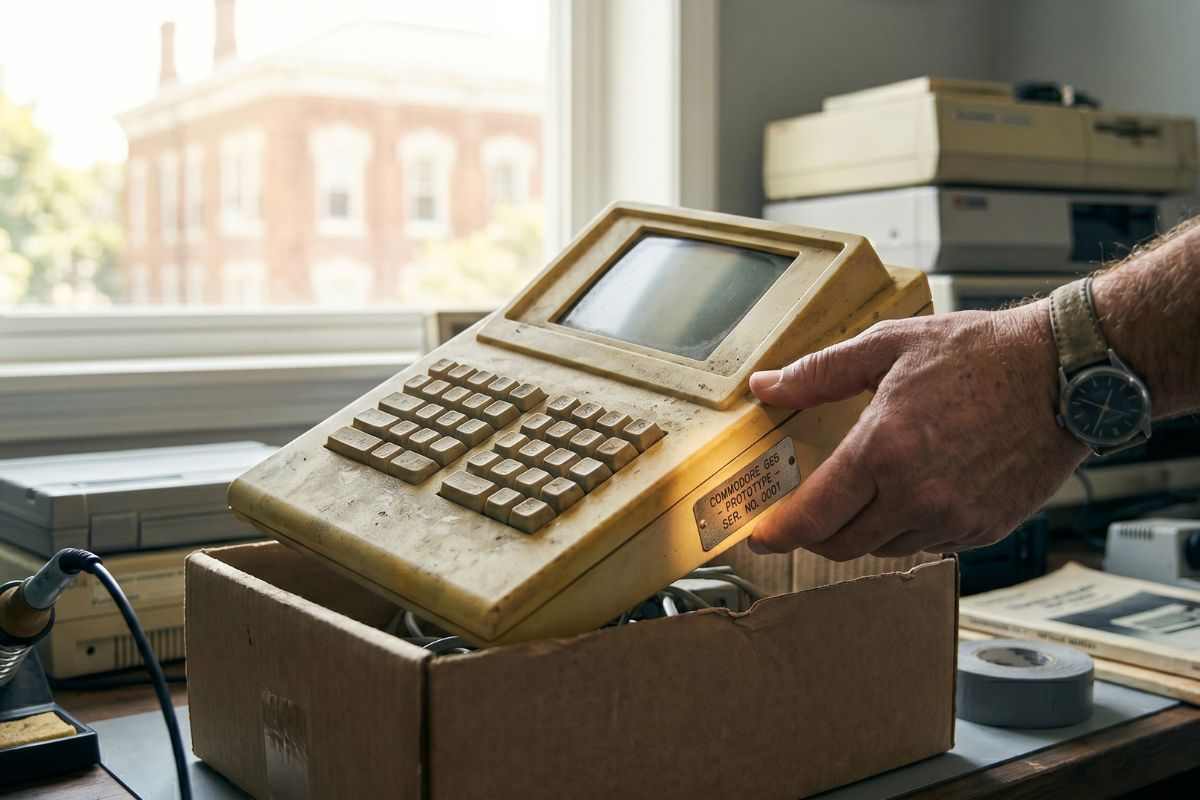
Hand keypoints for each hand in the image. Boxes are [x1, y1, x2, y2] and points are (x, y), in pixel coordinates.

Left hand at [746, 301, 1088, 560]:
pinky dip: (909, 527)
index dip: (778, 533)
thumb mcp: (888, 345)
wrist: (1065, 372)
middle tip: (803, 517)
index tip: (759, 537)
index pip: (813, 515)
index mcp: (884, 450)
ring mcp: (954, 517)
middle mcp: (916, 494)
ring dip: (864, 530)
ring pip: (885, 548)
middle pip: (842, 545)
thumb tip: (766, 386)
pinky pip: (929, 543)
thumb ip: (819, 372)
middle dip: (813, 537)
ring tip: (863, 494)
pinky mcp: (985, 528)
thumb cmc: (980, 353)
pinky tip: (913, 492)